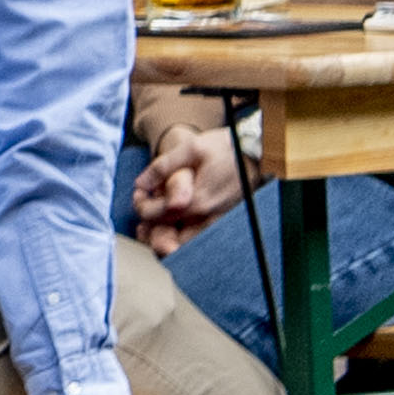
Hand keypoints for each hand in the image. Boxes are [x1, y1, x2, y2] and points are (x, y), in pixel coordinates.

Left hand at [131, 129, 247, 232]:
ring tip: (153, 228)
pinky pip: (197, 240)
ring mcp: (216, 223)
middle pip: (168, 240)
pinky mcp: (221, 223)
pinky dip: (181, 238)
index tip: (139, 193)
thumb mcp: (190, 148)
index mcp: (196, 202)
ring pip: (183, 246)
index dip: (140, 205)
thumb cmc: (225, 149)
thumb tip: (140, 183)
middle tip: (142, 219)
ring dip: (165, 239)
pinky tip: (174, 227)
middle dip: (150, 230)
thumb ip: (162, 167)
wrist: (254, 153)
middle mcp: (206, 219)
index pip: (156, 216)